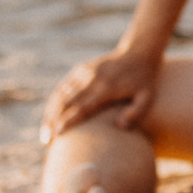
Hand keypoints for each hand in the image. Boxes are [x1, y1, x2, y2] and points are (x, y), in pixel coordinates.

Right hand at [41, 44, 160, 140]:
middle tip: (46, 140)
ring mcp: (84, 72)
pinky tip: (50, 116)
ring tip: (45, 132)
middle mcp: (92, 79)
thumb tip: (120, 126)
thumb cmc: (144, 81)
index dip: (68, 120)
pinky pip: (64, 87)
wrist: (138, 53)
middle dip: (54, 121)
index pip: (83, 106)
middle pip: (67, 102)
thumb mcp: (147, 97)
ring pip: (61, 94)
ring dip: (51, 113)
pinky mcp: (81, 70)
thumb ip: (136, 113)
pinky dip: (55, 102)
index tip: (57, 134)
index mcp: (107, 87)